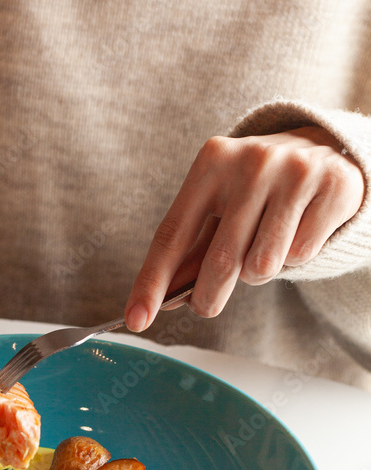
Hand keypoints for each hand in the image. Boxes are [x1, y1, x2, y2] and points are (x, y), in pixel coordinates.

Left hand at [124, 126, 364, 330]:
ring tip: (264, 249)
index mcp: (211, 162)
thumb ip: (193, 249)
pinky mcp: (332, 186)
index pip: (172, 234)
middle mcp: (251, 161)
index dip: (152, 282)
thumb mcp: (219, 205)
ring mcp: (294, 172)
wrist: (325, 149)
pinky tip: (298, 231)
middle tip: (205, 307)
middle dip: (208, 297)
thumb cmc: (257, 188)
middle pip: (220, 260)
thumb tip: (166, 297)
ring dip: (258, 274)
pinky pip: (300, 256)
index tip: (137, 319)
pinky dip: (294, 258)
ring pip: (263, 265)